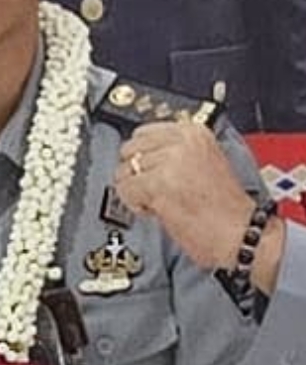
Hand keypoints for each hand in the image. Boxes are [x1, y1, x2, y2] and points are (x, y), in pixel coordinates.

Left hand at [113, 120, 285, 292]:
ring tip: (159, 202)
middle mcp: (182, 141)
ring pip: (125, 171)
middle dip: (137, 173)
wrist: (240, 232)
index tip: (149, 171)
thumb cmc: (227, 210)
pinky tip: (156, 211)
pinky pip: (125, 190)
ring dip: (136, 190)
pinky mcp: (160, 184)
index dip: (143, 156)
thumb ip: (177, 154)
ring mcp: (170, 161)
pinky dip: (135, 204)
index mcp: (195, 132)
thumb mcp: (206, 163)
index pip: (144, 132)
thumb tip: (146, 156)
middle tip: (155, 191)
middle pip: (131, 149)